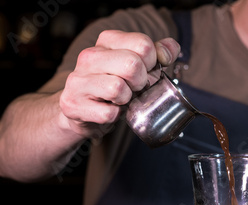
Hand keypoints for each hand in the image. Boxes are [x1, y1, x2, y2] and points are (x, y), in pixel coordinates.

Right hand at [59, 30, 180, 136]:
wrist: (83, 112)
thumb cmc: (116, 85)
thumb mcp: (138, 65)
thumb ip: (157, 53)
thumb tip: (170, 50)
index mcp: (107, 41)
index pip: (143, 44)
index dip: (153, 63)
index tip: (146, 72)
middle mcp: (89, 56)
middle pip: (132, 64)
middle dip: (141, 82)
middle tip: (134, 88)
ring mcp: (78, 80)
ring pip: (118, 88)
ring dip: (127, 100)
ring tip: (121, 99)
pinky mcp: (73, 105)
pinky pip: (108, 113)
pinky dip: (115, 116)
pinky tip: (109, 110)